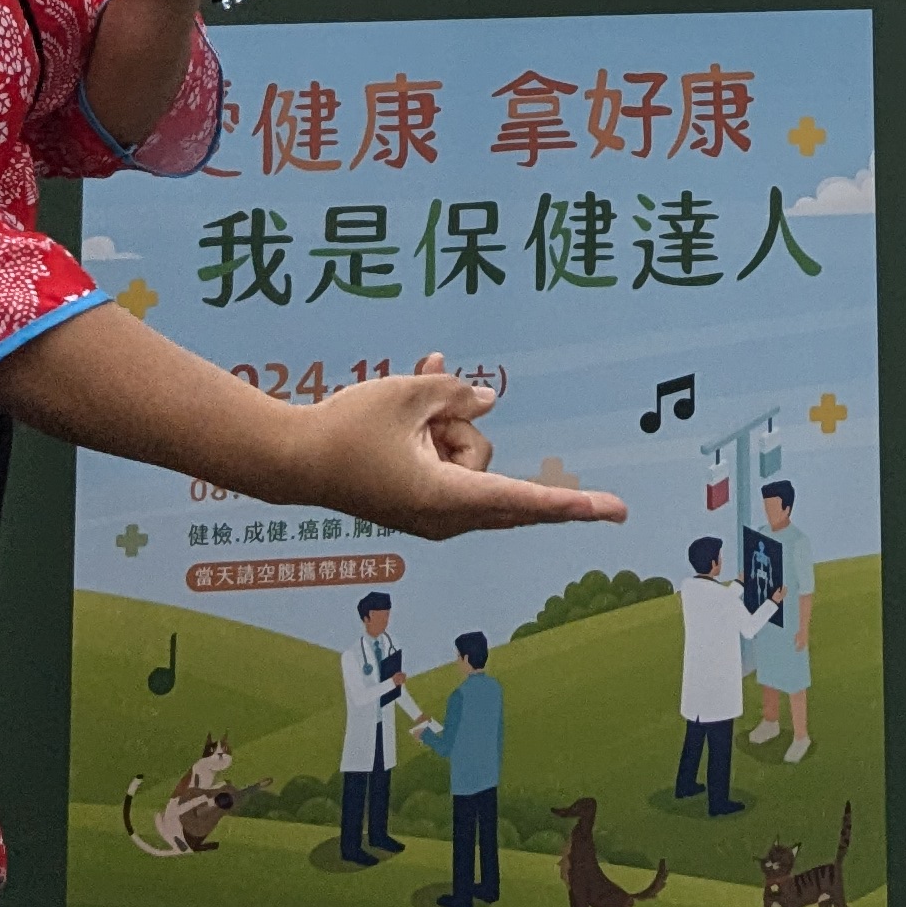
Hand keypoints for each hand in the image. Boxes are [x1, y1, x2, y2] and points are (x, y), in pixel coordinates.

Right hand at [278, 350, 630, 538]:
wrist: (291, 459)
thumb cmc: (347, 427)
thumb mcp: (409, 394)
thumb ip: (456, 395)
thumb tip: (487, 402)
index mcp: (446, 497)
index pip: (524, 500)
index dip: (572, 503)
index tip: (614, 512)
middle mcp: (445, 516)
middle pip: (492, 468)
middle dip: (460, 430)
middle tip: (419, 409)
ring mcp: (432, 514)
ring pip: (471, 459)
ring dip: (443, 425)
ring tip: (402, 409)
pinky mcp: (420, 504)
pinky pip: (450, 462)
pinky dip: (436, 431)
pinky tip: (421, 390)